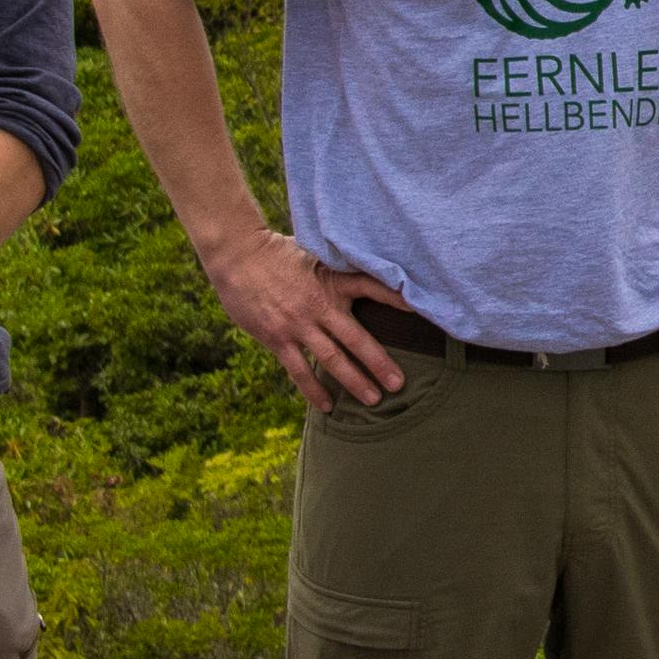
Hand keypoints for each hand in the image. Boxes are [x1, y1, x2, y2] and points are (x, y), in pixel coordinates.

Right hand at [199, 224, 407, 413]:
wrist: (237, 256)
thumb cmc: (278, 252)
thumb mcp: (315, 253)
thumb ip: (338, 269)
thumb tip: (364, 271)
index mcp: (332, 280)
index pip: (372, 287)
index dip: (397, 298)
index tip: (420, 311)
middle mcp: (319, 305)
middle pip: (356, 339)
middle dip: (379, 363)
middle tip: (399, 384)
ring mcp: (298, 324)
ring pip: (331, 359)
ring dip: (354, 381)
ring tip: (373, 400)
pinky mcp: (277, 338)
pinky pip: (299, 370)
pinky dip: (314, 389)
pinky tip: (328, 406)